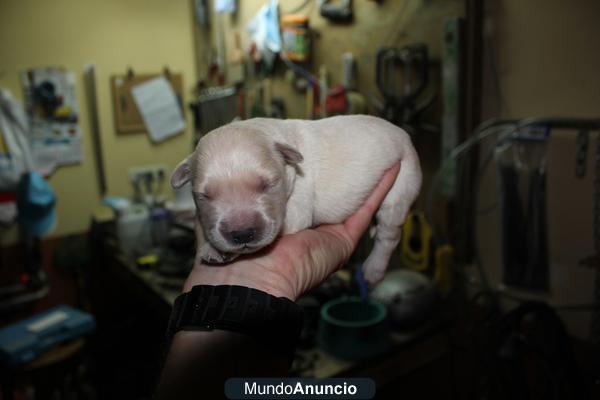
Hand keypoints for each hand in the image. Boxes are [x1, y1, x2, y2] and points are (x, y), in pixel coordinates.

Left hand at [183, 162, 399, 299]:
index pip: (306, 200)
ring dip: (373, 183)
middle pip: (337, 201)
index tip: (320, 159)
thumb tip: (203, 184)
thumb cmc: (235, 255)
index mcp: (287, 228)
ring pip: (359, 205)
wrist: (250, 279)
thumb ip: (231, 201)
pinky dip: (381, 190)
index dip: (317, 179)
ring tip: (386, 159)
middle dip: (352, 179)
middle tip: (366, 155)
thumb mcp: (230, 220)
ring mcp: (331, 237)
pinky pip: (367, 211)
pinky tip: (391, 169)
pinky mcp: (344, 240)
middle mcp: (312, 233)